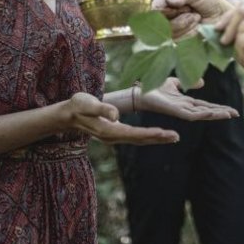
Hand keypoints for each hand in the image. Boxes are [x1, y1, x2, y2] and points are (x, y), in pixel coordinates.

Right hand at [59, 92, 178, 144]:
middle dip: (159, 138)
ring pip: (139, 140)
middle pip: (140, 139)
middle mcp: (113, 137)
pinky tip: (157, 134)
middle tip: (176, 137)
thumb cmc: (77, 105)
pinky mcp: (115, 133)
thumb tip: (116, 115)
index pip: (134, 133)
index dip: (150, 133)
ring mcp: (114, 137)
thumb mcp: (87, 103)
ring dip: (156, 139)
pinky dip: (148, 136)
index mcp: (109, 130)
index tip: (164, 132)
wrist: (67, 114)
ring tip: (173, 137)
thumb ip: (102, 109)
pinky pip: (135, 137)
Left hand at [139, 77, 239, 120]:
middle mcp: (186, 108)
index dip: (219, 108)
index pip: (206, 106)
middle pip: (207, 111)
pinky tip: (211, 112)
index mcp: (186, 102)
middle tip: (236, 114)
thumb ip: (188, 82)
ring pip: (202, 114)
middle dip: (221, 113)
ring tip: (228, 114)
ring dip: (215, 114)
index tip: (232, 110)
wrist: (141, 92)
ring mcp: (181, 110)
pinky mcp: (175, 111)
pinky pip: (190, 115)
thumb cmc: (155, 88)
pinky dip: (202, 113)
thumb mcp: (175, 82)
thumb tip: (202, 82)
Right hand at [153, 0, 232, 37]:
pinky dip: (187, 33)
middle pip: (158, 20)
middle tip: (189, 10)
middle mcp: (169, 17)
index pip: (155, 6)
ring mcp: (174, 30)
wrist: (224, 19)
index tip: (163, 8)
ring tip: (197, 18)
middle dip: (174, 15)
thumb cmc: (211, 4)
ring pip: (167, 30)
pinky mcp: (181, 41)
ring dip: (182, 24)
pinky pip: (176, 40)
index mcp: (170, 3)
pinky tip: (197, 29)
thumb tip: (169, 0)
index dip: (157, 8)